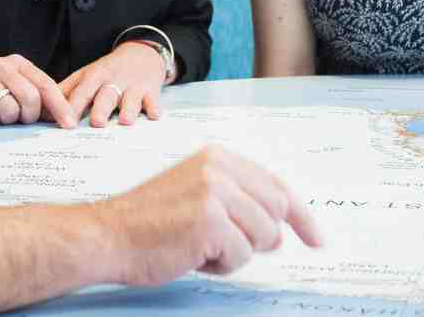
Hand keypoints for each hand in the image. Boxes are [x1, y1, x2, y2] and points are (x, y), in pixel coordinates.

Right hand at [0, 55, 77, 128]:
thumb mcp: (10, 87)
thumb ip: (33, 97)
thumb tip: (63, 117)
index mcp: (17, 64)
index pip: (47, 85)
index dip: (60, 107)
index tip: (69, 125)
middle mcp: (2, 66)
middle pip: (31, 98)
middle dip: (27, 117)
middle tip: (16, 119)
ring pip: (10, 110)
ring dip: (4, 120)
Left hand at [59, 42, 168, 127]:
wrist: (141, 54)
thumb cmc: (108, 71)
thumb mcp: (86, 75)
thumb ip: (66, 91)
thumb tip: (43, 110)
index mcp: (94, 77)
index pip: (81, 92)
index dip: (73, 107)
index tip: (65, 124)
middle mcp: (113, 81)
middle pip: (106, 95)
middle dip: (101, 108)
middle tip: (96, 122)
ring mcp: (133, 86)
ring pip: (130, 98)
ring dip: (128, 109)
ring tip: (126, 121)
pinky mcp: (151, 91)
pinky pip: (153, 100)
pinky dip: (154, 108)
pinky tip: (154, 115)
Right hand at [96, 145, 323, 284]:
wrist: (107, 235)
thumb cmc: (147, 222)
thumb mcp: (196, 197)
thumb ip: (239, 205)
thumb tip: (281, 234)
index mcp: (217, 158)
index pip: (277, 185)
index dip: (302, 216)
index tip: (317, 238)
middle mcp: (219, 168)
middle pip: (277, 211)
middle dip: (261, 238)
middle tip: (227, 248)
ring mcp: (215, 193)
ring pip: (263, 237)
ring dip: (237, 253)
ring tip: (202, 247)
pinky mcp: (210, 221)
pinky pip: (241, 256)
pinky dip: (221, 266)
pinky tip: (193, 255)